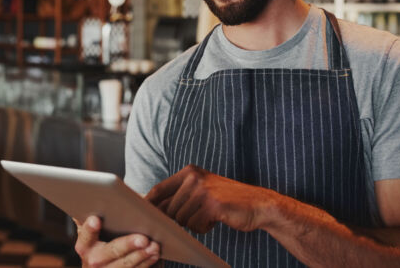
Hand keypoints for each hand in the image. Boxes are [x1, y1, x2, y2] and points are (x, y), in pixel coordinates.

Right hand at [74, 215, 160, 266]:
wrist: (100, 264)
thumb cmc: (101, 237)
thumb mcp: (96, 228)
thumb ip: (102, 213)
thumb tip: (124, 199)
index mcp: (84, 245)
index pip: (86, 235)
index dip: (90, 228)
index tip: (96, 219)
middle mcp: (93, 261)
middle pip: (112, 251)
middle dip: (128, 244)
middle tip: (143, 239)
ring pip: (125, 265)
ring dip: (142, 255)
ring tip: (154, 246)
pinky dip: (146, 263)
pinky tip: (154, 254)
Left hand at [146, 164, 272, 233]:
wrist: (257, 204)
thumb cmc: (225, 200)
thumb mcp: (200, 190)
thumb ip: (178, 195)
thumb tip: (150, 207)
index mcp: (189, 171)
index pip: (159, 189)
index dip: (148, 204)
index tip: (142, 216)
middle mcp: (194, 177)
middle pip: (169, 209)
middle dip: (180, 219)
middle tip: (199, 215)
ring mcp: (203, 190)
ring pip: (182, 219)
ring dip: (194, 223)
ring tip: (210, 214)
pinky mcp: (212, 204)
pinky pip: (196, 225)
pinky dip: (204, 227)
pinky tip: (216, 218)